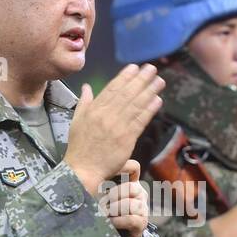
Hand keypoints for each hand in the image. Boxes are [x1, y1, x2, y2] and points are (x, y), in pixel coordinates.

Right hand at [66, 64, 164, 193]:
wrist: (83, 169)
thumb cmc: (79, 146)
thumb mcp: (76, 120)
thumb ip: (84, 102)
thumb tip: (86, 87)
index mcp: (94, 109)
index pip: (112, 88)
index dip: (125, 77)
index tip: (135, 67)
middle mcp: (106, 115)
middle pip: (127, 93)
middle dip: (141, 79)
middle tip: (152, 69)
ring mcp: (117, 127)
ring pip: (135, 105)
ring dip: (149, 91)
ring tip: (159, 81)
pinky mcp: (127, 139)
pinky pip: (140, 121)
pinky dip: (149, 110)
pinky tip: (157, 100)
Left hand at [99, 159, 148, 236]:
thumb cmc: (104, 213)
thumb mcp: (101, 195)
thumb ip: (101, 181)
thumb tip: (91, 167)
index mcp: (131, 183)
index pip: (133, 168)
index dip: (121, 169)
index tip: (105, 179)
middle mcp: (140, 193)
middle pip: (130, 187)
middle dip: (113, 195)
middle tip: (101, 202)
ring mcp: (142, 208)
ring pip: (130, 204)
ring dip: (114, 210)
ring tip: (105, 213)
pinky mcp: (141, 223)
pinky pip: (131, 219)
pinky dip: (119, 221)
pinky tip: (110, 222)